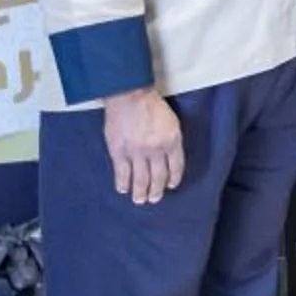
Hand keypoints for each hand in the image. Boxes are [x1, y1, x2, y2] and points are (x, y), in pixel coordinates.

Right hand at [103, 90, 183, 204]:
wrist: (129, 95)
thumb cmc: (152, 105)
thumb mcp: (171, 121)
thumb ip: (170, 140)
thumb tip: (168, 157)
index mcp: (172, 141)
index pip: (176, 167)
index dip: (173, 179)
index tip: (170, 186)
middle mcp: (156, 150)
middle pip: (158, 177)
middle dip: (156, 191)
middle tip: (154, 199)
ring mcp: (137, 152)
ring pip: (140, 179)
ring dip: (140, 192)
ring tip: (140, 200)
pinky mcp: (119, 152)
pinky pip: (122, 173)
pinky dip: (123, 184)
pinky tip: (124, 190)